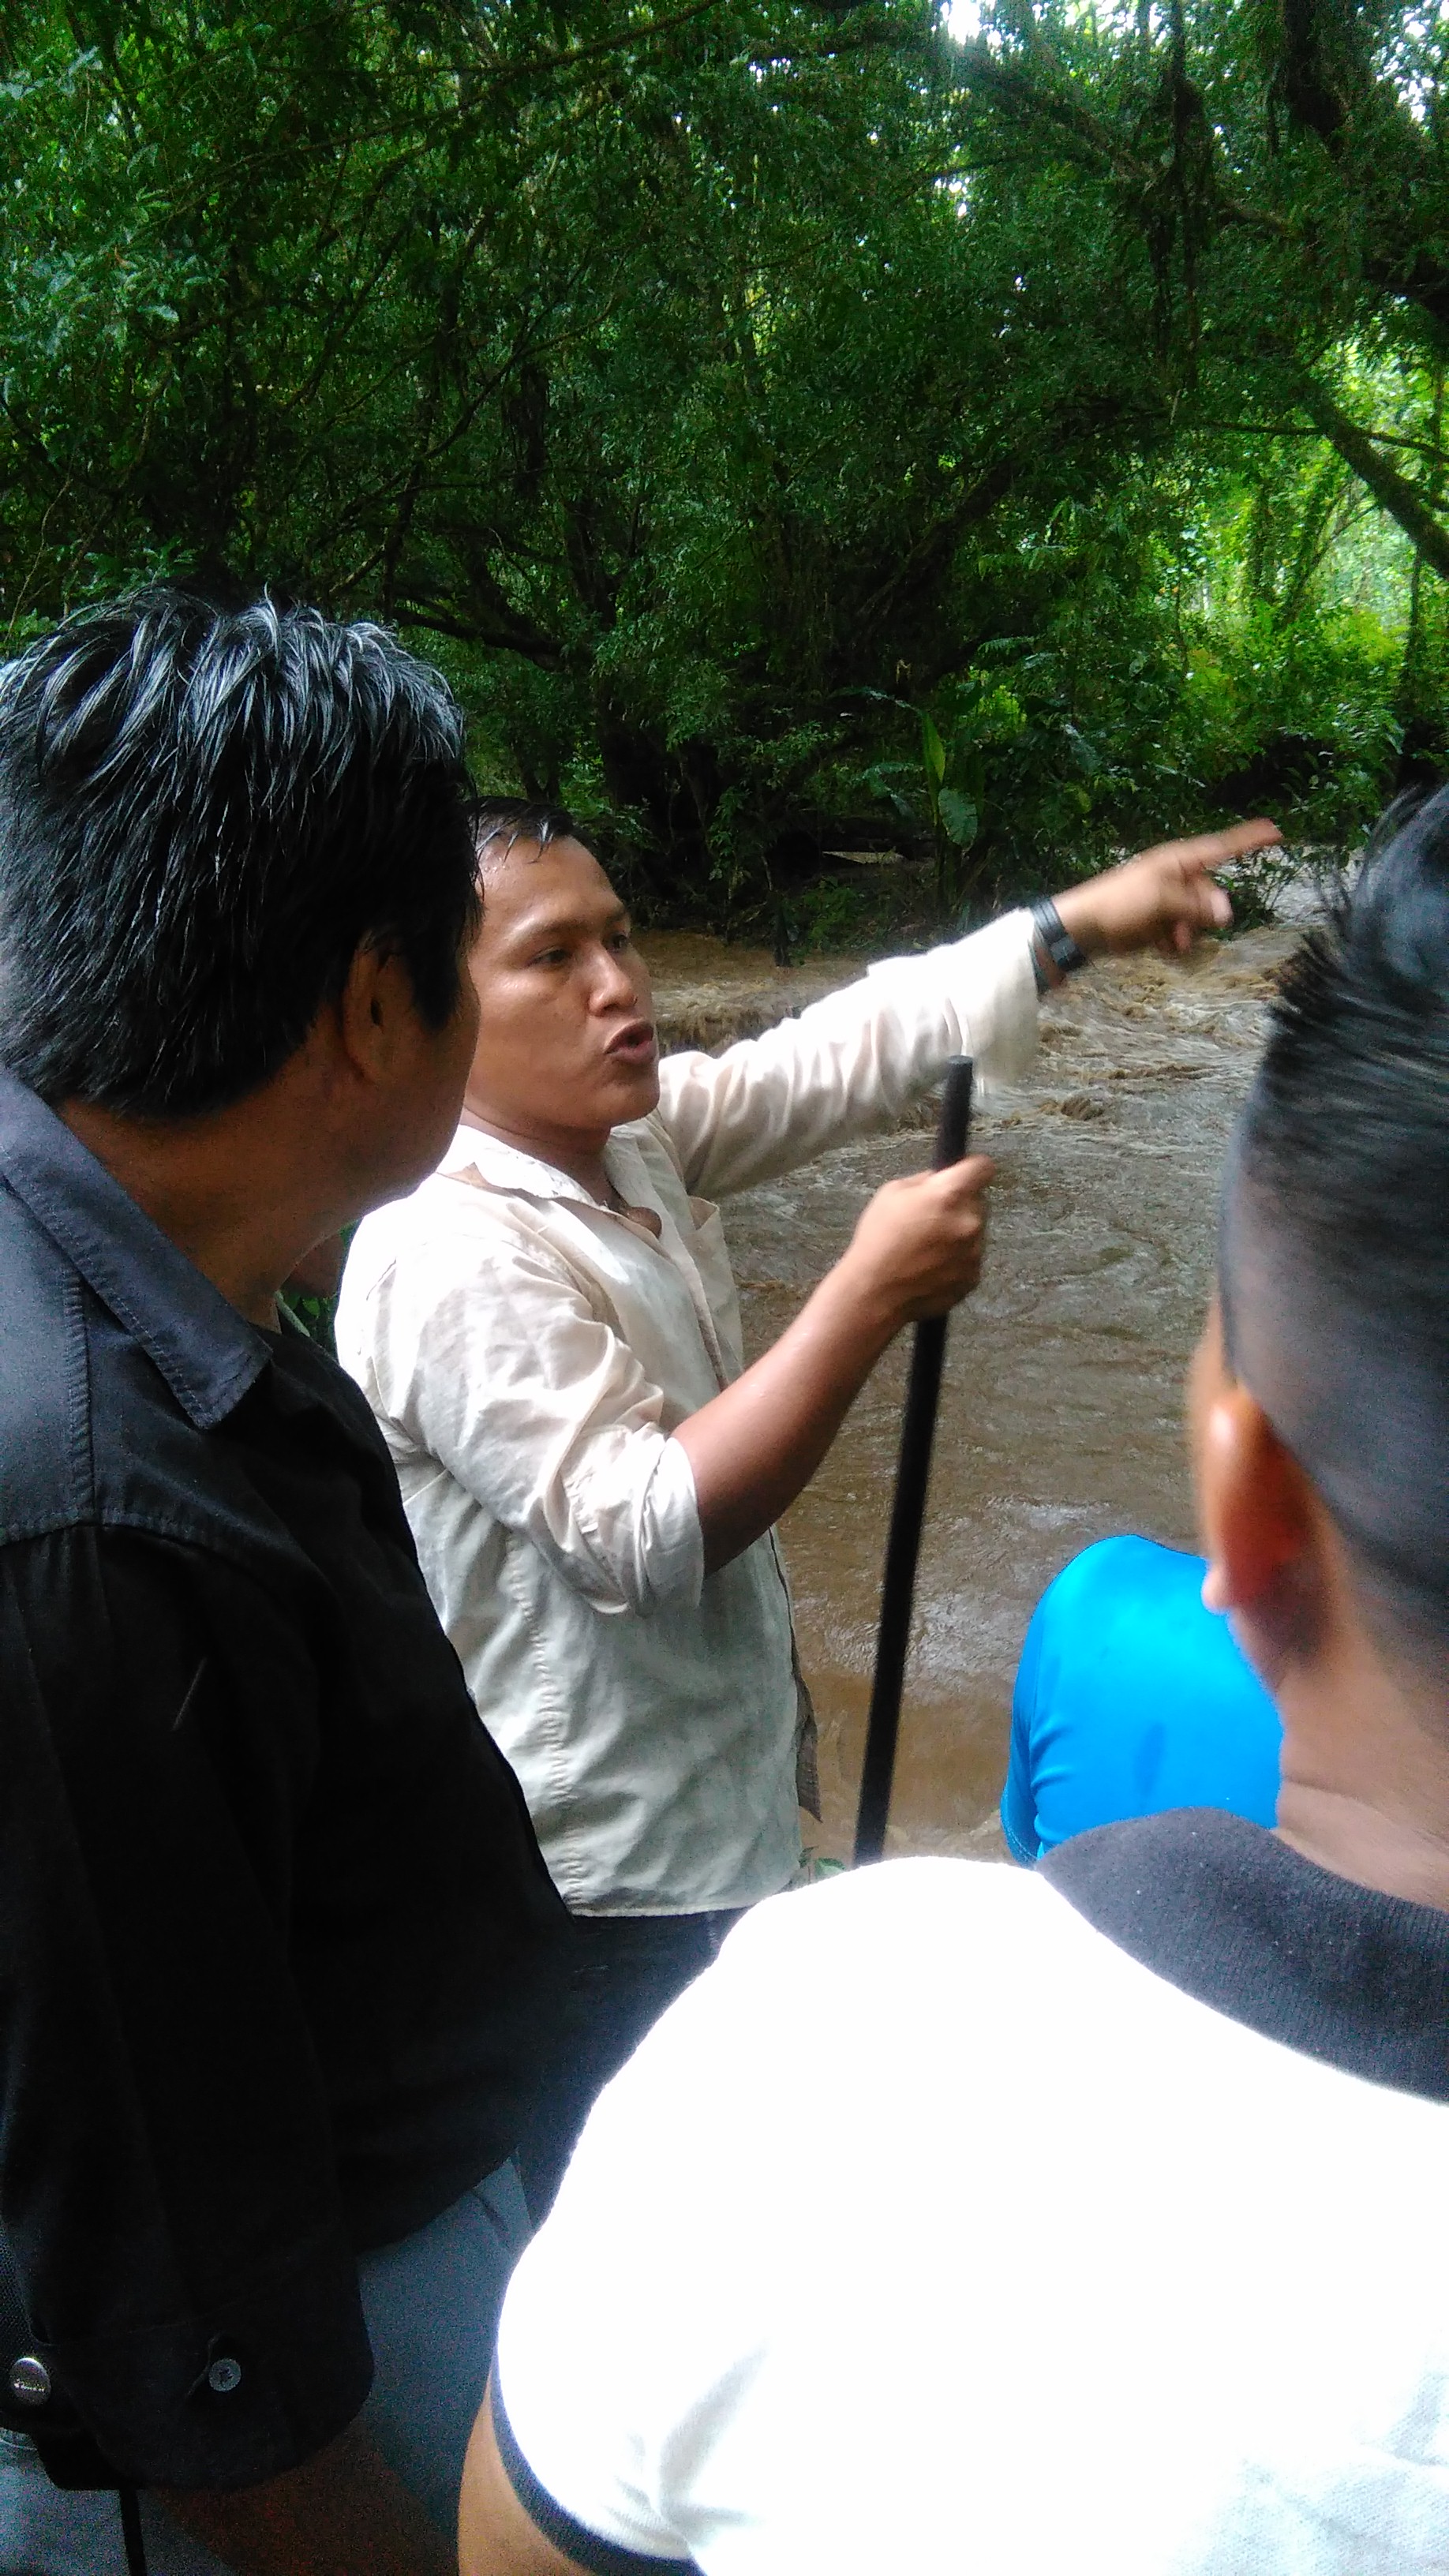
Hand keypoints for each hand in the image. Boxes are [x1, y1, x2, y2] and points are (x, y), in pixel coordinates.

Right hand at [838, 1155, 995, 1331]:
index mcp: (949, 1194)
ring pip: (975, 1231)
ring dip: (958, 1233)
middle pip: (978, 1201)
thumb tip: (941, 1178)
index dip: (973, 1167)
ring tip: (927, 1247)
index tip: (964, 1173)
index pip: (983, 1166)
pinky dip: (956, 1259)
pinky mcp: (973, 1277)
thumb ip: (925, 1181)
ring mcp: (975, 1252)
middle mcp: (969, 1221)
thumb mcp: (891, 1193)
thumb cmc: (878, 1240)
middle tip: (931, 1218)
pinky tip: (931, 1265)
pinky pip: (970, 1258)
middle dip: (960, 1205)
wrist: (875, 1293)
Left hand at [1052, 818, 1281, 962]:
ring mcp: (1168, 901)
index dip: (1249, 839)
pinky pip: (1183, 934)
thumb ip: (1197, 905)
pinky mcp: (1159, 923)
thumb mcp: (1163, 900)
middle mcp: (1177, 878)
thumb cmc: (1120, 903)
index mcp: (1179, 861)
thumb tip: (1226, 913)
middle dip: (1202, 917)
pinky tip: (1159, 947)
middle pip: (1211, 897)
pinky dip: (1174, 943)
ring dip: (1187, 935)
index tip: (1275, 831)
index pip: (1222, 847)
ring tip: (1167, 941)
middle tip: (1182, 931)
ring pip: (1198, 921)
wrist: (1083, 929)